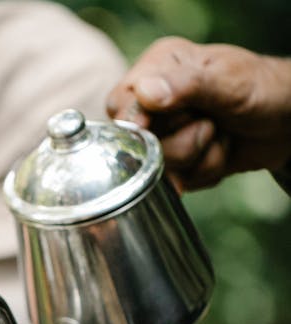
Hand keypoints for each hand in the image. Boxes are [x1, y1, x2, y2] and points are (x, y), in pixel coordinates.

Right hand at [106, 37, 290, 190]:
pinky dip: (204, 172)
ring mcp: (163, 135)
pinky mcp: (174, 163)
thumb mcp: (227, 82)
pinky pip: (176, 184)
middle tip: (211, 124)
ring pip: (158, 169)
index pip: (121, 107)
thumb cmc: (260, 89)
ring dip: (199, 158)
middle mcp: (153, 103)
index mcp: (157, 69)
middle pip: (138, 145)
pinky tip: (218, 152)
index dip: (142, 126)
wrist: (285, 121)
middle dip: (181, 144)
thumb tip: (145, 93)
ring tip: (219, 135)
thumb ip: (186, 87)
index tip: (166, 127)